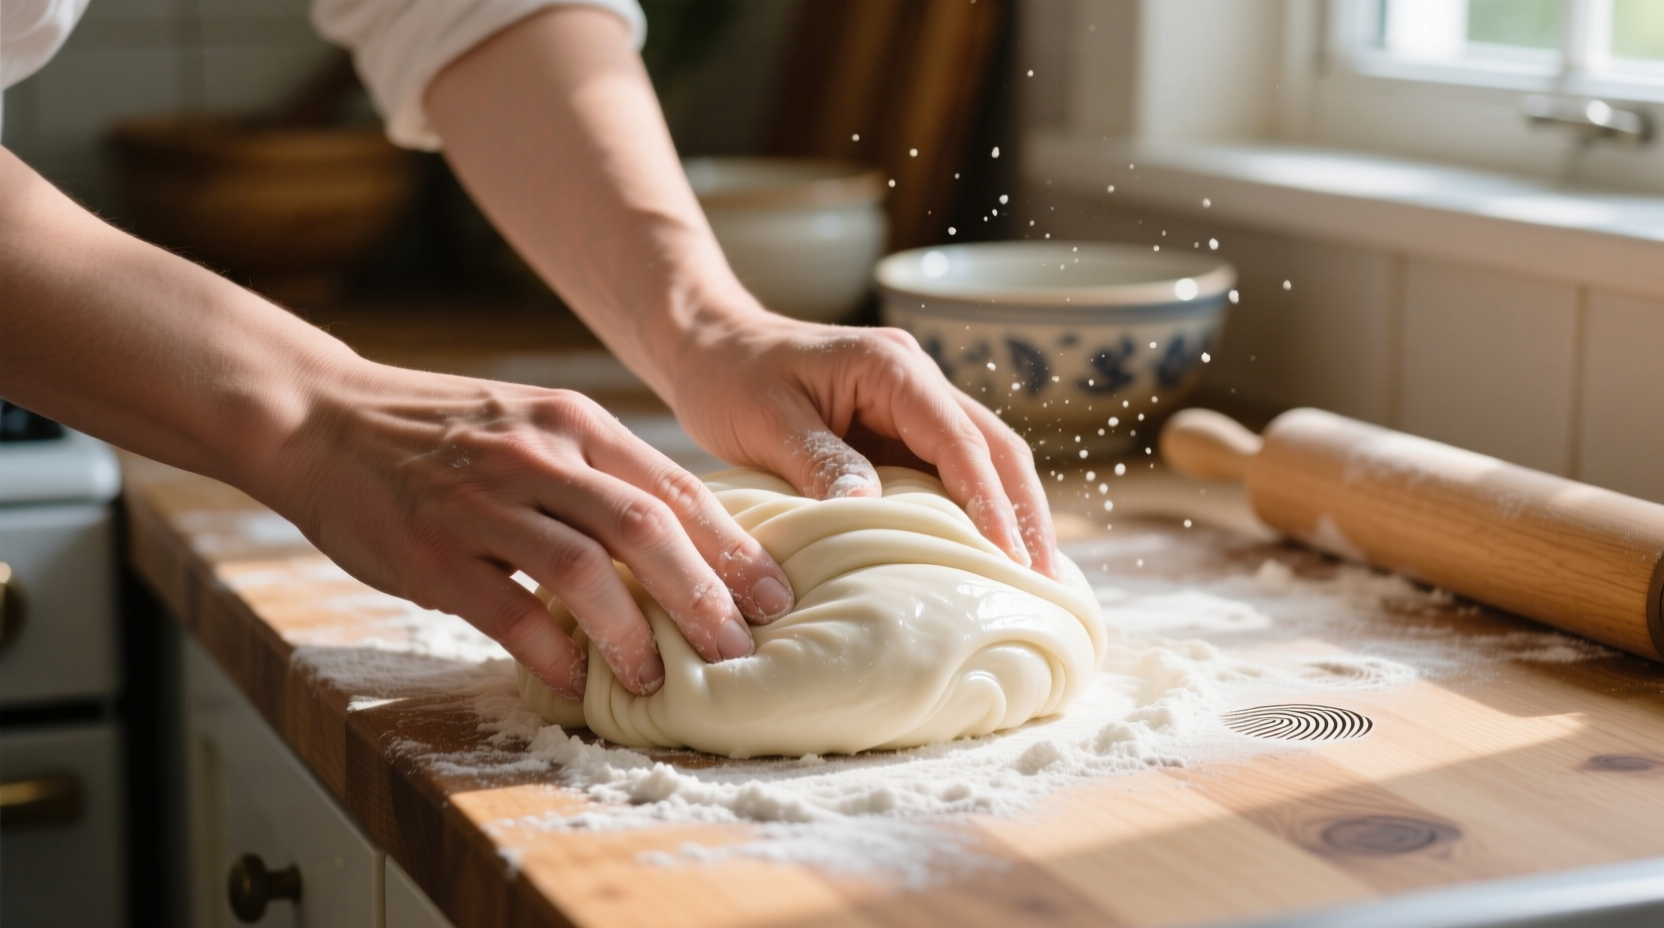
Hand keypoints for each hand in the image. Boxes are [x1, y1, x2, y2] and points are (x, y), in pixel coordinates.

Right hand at [265, 360, 794, 698]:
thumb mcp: (534, 425)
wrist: (322, 418)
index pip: (675, 488)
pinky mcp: (431, 548)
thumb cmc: (442, 434)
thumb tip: (682, 544)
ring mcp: (482, 499)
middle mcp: (538, 453)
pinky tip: (573, 678)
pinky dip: (548, 648)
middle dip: (703, 595)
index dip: (733, 548)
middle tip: (738, 649)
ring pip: (581, 567)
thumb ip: (599, 475)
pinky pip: (503, 607)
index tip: (776, 597)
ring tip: (657, 680)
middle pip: (645, 527)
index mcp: (575, 424)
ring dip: (629, 631)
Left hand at [666, 311, 1058, 578]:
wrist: (712, 346)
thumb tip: (870, 508)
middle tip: (1047, 582)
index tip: (1010, 559)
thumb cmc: (730, 378)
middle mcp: (917, 379)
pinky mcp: (902, 429)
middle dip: (1027, 513)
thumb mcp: (765, 420)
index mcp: (892, 367)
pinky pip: (954, 470)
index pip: (960, 442)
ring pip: (987, 458)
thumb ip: (818, 462)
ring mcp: (915, 403)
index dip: (990, 503)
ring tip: (1035, 579)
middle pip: (996, 448)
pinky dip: (979, 510)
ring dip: (1014, 513)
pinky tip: (989, 555)